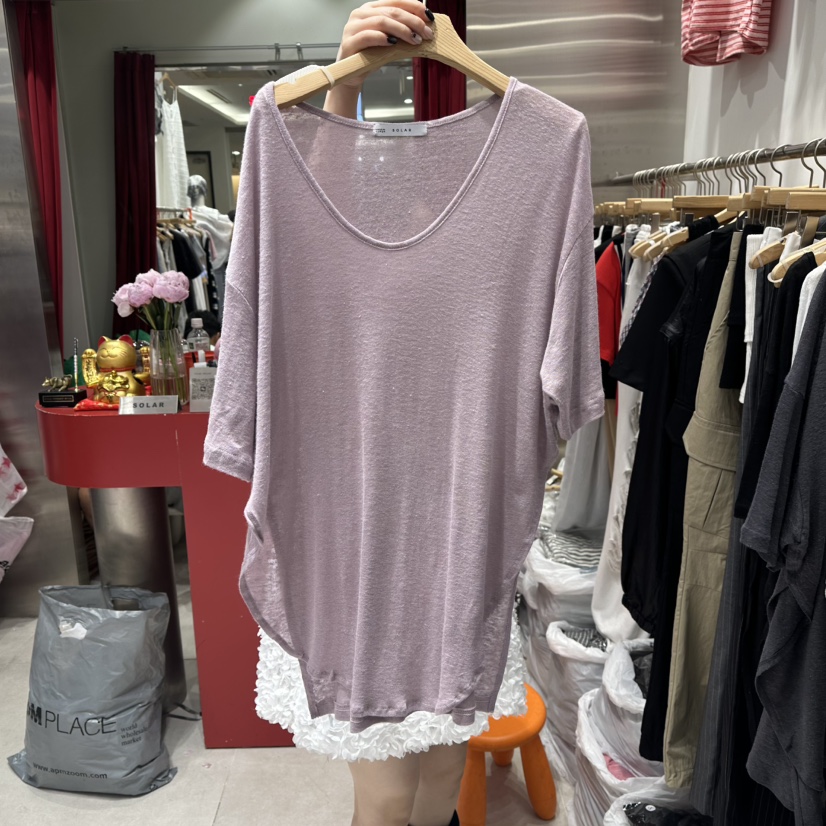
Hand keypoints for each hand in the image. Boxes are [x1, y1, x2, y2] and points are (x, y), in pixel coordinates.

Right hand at [325, 0, 433, 115]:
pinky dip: (383, 38)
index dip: (415, 7)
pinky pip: (368, 36)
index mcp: (372, 8)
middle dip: (413, 21)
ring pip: (382, 21)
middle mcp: (361, 13)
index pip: (396, 1)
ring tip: (415, 40)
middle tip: (426, 33)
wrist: (351, 74)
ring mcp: (353, 27)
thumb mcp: (389, 40)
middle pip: (392, 11)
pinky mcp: (349, 43)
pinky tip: (394, 43)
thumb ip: (401, 31)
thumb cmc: (370, 56)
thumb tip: (424, 28)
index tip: (430, 18)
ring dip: (402, 30)